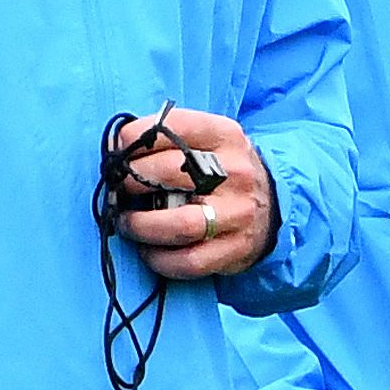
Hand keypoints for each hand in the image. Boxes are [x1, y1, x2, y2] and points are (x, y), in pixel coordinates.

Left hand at [114, 107, 280, 278]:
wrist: (274, 207)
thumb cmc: (222, 171)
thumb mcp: (209, 140)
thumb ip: (169, 138)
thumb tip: (115, 149)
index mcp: (226, 136)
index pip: (174, 128)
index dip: (134, 138)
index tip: (116, 151)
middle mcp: (235, 173)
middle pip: (170, 172)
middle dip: (131, 181)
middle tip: (119, 188)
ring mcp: (237, 214)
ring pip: (180, 225)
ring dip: (141, 225)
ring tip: (127, 222)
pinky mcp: (235, 250)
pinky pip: (188, 261)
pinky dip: (159, 259)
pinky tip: (148, 250)